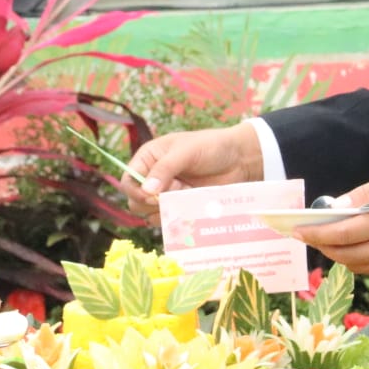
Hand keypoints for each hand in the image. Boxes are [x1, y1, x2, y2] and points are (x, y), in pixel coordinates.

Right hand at [121, 122, 263, 218]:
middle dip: (152, 204)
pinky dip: (179, 219)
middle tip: (174, 195)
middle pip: (136, 202)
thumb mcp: (186, 152)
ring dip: (167, 211)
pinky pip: (171, 221)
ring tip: (186, 195)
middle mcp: (154, 178)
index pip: (128, 181)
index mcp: (149, 159)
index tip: (153, 196)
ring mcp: (168, 194)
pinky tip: (192, 206)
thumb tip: (146, 191)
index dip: (136, 192)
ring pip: (152, 215)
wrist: (240, 159)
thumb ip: (165, 169)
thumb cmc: (211, 147)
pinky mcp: (182, 207)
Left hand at [293, 170, 368, 276]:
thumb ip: (366, 193)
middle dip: (323, 247)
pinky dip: (362, 260)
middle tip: (308, 236)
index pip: (343, 234)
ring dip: (340, 256)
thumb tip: (336, 207)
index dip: (316, 234)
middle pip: (347, 255)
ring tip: (328, 241)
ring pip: (360, 267)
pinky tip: (358, 246)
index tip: (297, 230)